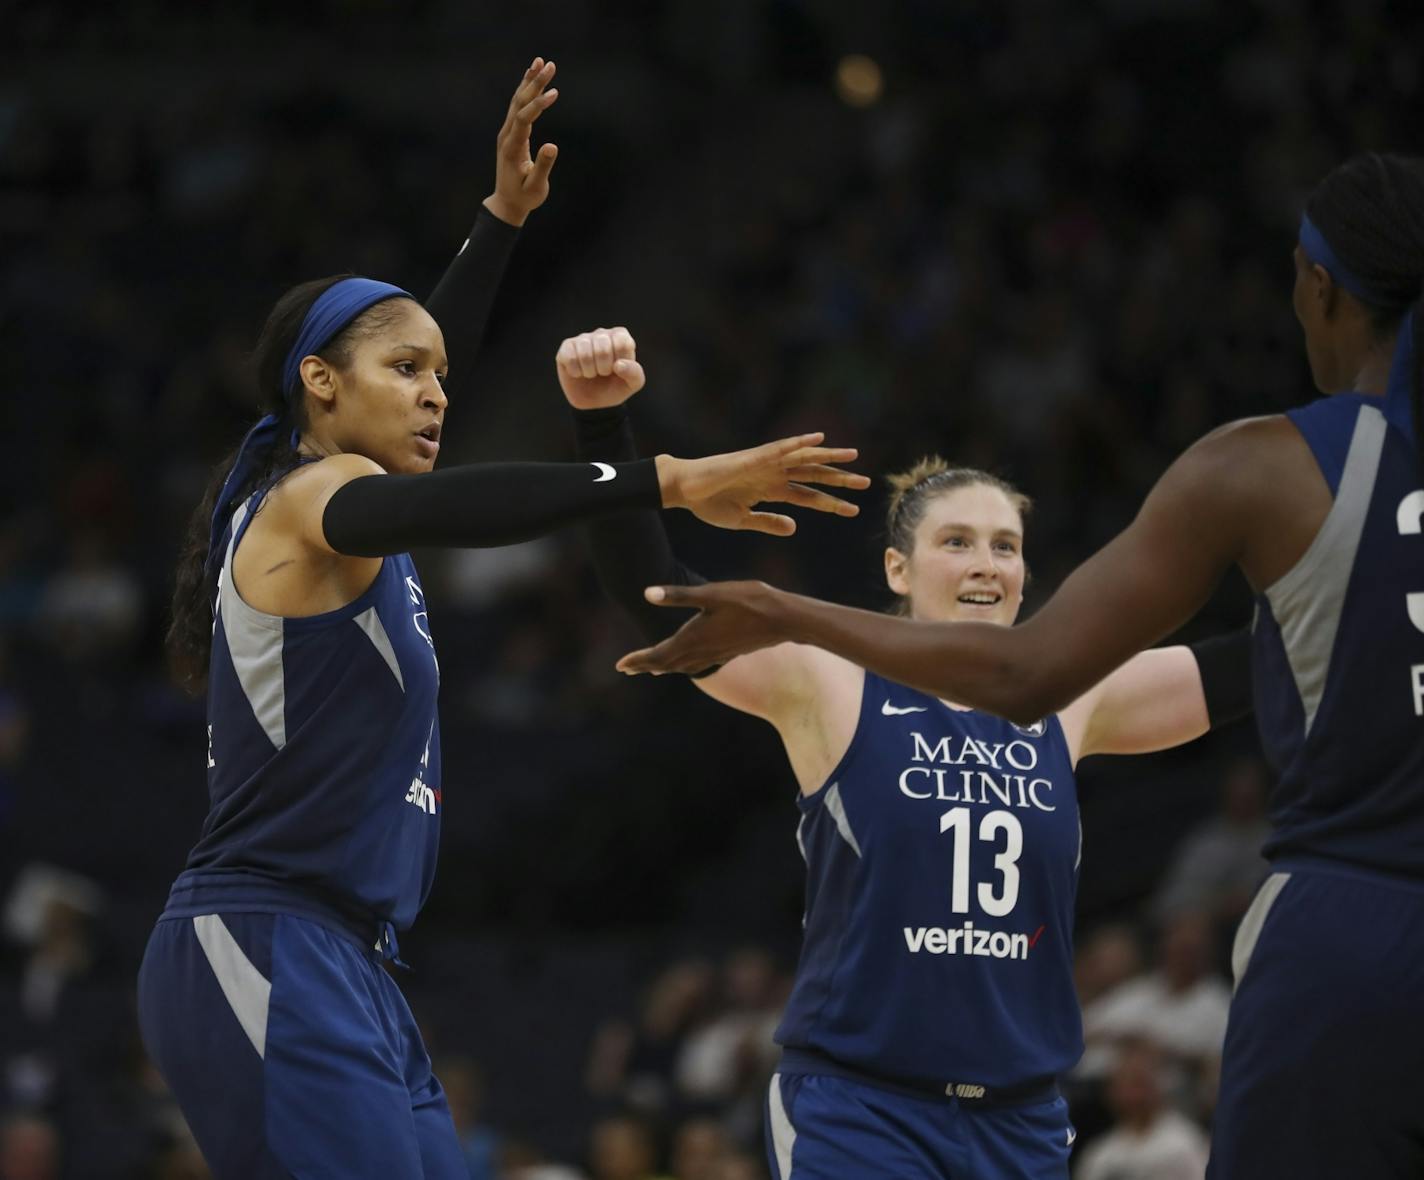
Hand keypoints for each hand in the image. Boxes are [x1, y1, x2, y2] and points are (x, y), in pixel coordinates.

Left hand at [483, 58, 559, 226]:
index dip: (539, 104)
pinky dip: (526, 91)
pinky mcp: (511, 132)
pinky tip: (533, 78)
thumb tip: (552, 146)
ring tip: (541, 62)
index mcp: (513, 147)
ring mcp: (507, 132)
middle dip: (535, 82)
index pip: (525, 118)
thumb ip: (543, 167)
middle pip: (519, 102)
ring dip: (529, 81)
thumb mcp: (536, 187)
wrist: (507, 203)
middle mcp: (507, 135)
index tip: (555, 92)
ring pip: (517, 101)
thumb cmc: (524, 197)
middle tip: (549, 64)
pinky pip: (518, 107)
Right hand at [557, 327, 644, 409]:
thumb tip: (619, 365)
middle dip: (603, 368)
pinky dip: (575, 371)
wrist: (595, 401)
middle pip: (602, 347)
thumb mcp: (632, 384)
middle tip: (603, 373)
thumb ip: (634, 373)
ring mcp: (582, 339)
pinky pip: (569, 357)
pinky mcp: (567, 347)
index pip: (622, 344)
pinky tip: (578, 373)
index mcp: (620, 336)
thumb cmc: (615, 387)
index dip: (619, 363)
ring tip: (591, 374)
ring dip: (589, 371)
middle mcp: (601, 333)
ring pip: (584, 352)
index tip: (618, 370)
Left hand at [616, 582, 788, 674]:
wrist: (784, 619)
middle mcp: (703, 651)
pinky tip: (688, 660)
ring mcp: (717, 654)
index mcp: (694, 638)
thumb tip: (647, 594)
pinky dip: (684, 664)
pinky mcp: (728, 652)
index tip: (620, 666)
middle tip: (627, 668)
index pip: (658, 655)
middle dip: (645, 665)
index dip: (638, 661)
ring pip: (683, 666)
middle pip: (667, 664)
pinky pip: (698, 664)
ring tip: (651, 667)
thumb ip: (679, 596)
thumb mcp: (711, 594)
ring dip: (665, 666)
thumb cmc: (748, 601)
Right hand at [656, 433, 870, 533]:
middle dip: (839, 479)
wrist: (684, 490)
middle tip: (866, 482)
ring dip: (827, 457)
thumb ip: (768, 523)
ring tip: (852, 456)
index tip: (853, 510)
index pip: (808, 497)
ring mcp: (764, 464)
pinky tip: (818, 440)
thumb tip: (795, 527)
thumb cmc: (708, 504)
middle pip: (813, 475)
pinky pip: (779, 448)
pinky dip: (799, 443)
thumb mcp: (743, 520)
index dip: (831, 503)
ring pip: (803, 459)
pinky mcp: (752, 458)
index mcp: (771, 491)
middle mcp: (773, 475)